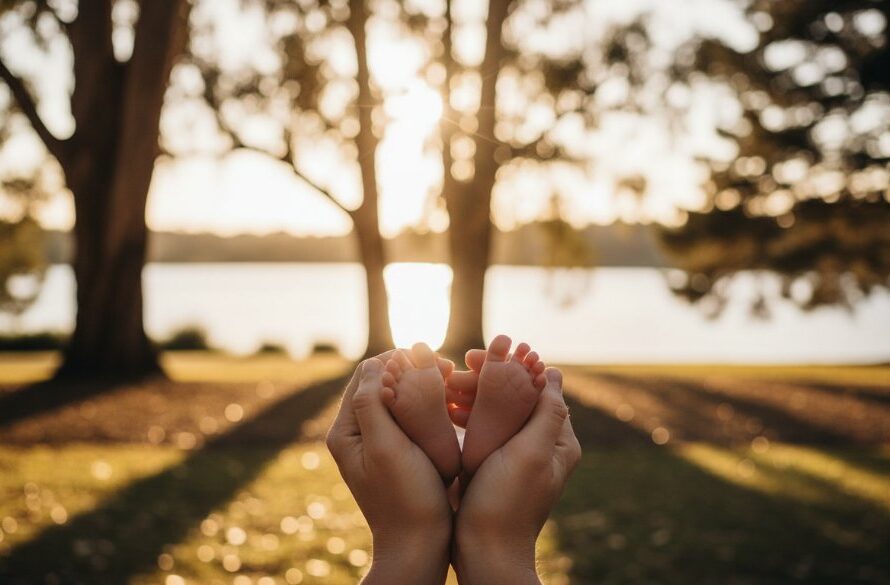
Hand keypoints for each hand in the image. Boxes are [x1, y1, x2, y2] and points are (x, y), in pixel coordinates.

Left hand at [326, 355, 451, 584]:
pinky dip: (426, 404)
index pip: (366, 375)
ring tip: (450, 380)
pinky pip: (408, 416)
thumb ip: (372, 404)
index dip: (396, 360)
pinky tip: (449, 403)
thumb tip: (373, 364)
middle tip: (447, 367)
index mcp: (345, 431)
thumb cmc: (405, 498)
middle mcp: (356, 433)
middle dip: (411, 369)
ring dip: (420, 384)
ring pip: (396, 397)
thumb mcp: (386, 447)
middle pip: (380, 383)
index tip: (431, 359)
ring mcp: (377, 443)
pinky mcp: (397, 452)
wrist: (419, 545)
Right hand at [452, 368, 581, 584]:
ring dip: (470, 394)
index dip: (509, 367)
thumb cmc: (508, 503)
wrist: (483, 550)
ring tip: (443, 386)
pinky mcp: (493, 464)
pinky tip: (443, 406)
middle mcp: (539, 444)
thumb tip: (554, 372)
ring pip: (495, 410)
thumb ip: (546, 412)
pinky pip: (482, 429)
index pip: (537, 388)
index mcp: (557, 440)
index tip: (476, 357)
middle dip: (484, 380)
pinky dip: (464, 415)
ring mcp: (515, 454)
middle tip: (452, 371)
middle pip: (515, 396)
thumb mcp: (531, 453)